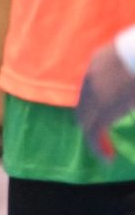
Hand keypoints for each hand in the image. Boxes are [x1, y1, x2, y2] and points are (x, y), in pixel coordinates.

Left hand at [77, 36, 134, 159]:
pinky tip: (108, 158)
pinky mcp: (104, 110)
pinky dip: (99, 148)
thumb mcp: (132, 56)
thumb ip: (126, 68)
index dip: (94, 105)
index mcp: (98, 64)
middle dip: (90, 124)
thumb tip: (130, 80)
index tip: (104, 116)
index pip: (90, 89)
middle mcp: (91, 79)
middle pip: (84, 107)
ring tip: (105, 154)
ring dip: (94, 139)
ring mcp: (95, 95)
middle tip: (101, 138)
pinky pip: (95, 133)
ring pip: (86, 122)